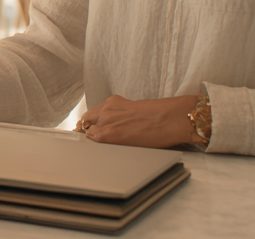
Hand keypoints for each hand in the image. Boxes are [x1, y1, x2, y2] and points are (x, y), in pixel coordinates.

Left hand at [75, 94, 197, 148]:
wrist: (167, 118)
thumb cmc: (159, 115)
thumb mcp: (134, 110)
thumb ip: (120, 116)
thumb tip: (118, 127)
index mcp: (112, 101)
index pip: (93, 114)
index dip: (93, 123)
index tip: (93, 130)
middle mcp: (106, 109)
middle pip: (86, 122)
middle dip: (90, 130)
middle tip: (97, 140)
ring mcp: (105, 121)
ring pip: (89, 132)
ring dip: (95, 140)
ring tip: (106, 147)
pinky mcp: (109, 135)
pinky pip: (95, 141)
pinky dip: (97, 147)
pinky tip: (105, 151)